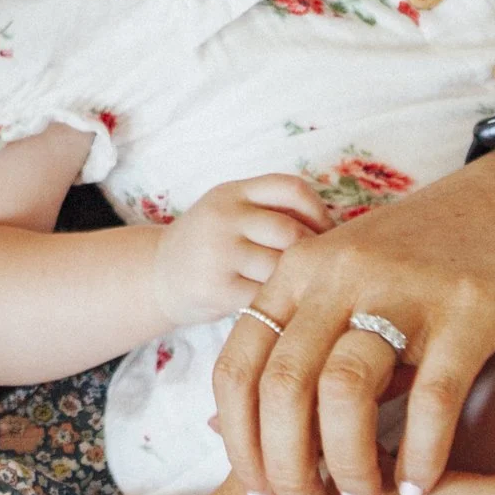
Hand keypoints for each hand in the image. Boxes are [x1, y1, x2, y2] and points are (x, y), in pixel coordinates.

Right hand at [153, 174, 330, 325]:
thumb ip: (270, 211)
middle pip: (291, 232)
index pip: (290, 188)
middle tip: (318, 270)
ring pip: (281, 267)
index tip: (326, 232)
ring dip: (297, 281)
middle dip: (312, 254)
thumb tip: (339, 231)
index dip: (318, 211)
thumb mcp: (230, 212)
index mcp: (232, 192)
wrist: (155, 277)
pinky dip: (280, 304)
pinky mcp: (217, 290)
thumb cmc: (209, 246)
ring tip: (298, 288)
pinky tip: (279, 306)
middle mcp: (223, 217)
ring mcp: (218, 254)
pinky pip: (267, 296)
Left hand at [211, 141, 494, 494]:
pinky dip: (422, 453)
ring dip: (347, 463)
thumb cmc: (422, 262)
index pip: (237, 367)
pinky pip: (433, 396)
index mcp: (296, 273)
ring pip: (345, 390)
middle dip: (284, 466)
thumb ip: (298, 349)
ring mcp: (401, 289)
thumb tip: (232, 431)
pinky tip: (421, 489)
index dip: (238, 442)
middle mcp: (336, 275)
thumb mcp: (342, 289)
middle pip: (281, 386)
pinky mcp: (469, 308)